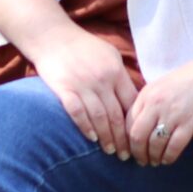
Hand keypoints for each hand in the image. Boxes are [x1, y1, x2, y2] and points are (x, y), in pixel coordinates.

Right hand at [36, 30, 138, 156]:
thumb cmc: (83, 46)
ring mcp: (82, 85)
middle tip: (127, 155)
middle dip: (123, 138)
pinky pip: (77, 113)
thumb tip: (135, 99)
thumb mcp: (109, 55)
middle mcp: (101, 80)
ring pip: (99, 117)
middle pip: (116, 114)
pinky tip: (91, 139)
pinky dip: (85, 127)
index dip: (136, 123)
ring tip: (111, 151)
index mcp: (115, 71)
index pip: (131, 103)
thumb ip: (121, 75)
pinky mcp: (64, 89)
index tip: (139, 138)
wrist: (52, 37)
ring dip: (106, 137)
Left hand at [125, 54, 192, 166]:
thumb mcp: (163, 85)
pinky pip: (173, 147)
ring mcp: (173, 114)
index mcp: (147, 94)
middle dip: (138, 153)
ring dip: (153, 157)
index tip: (131, 149)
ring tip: (155, 161)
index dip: (127, 140)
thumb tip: (139, 124)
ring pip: (155, 145)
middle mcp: (156, 104)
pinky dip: (168, 157)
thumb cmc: (191, 78)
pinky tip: (168, 159)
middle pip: (137, 137)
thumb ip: (149, 102)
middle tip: (141, 161)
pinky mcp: (189, 124)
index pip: (128, 123)